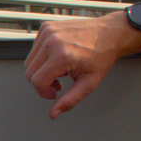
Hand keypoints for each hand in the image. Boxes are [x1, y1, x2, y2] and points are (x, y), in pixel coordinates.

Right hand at [25, 15, 140, 118]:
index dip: (44, 92)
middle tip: (59, 82)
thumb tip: (53, 113)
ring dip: (42, 69)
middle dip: (42, 82)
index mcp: (62, 56)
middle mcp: (52, 42)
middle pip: (30, 72)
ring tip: (60, 69)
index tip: (55, 93)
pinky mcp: (46, 27)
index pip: (37, 81)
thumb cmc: (102, 56)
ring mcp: (48, 32)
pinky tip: (58, 57)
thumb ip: (70, 100)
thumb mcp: (89, 83)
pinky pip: (34, 49)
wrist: (110, 33)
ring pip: (29, 61)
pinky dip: (43, 56)